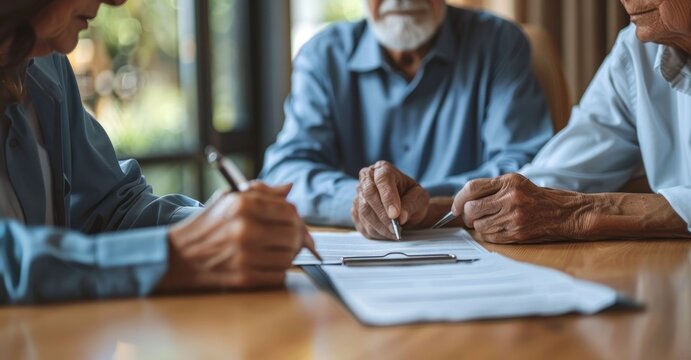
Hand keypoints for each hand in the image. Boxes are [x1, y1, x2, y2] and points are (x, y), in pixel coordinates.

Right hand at [159, 182, 309, 290]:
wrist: (178, 256)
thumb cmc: (207, 226)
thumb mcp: (228, 199)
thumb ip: (261, 192)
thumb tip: (289, 188)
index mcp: (242, 205)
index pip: (288, 210)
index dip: (295, 217)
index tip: (294, 221)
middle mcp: (245, 229)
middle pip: (293, 234)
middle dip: (297, 237)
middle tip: (291, 238)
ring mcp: (245, 256)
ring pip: (289, 257)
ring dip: (287, 255)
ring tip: (274, 250)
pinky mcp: (245, 278)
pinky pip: (279, 276)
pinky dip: (277, 271)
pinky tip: (265, 264)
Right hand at [351, 161, 429, 239]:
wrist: (406, 206)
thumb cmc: (412, 198)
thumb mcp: (419, 198)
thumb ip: (411, 204)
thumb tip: (401, 216)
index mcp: (383, 169)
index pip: (382, 179)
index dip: (388, 197)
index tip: (395, 214)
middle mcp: (367, 178)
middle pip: (368, 194)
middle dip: (382, 214)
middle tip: (395, 227)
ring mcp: (359, 193)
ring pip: (364, 211)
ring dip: (379, 226)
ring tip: (393, 233)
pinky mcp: (355, 209)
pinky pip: (361, 222)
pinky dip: (374, 231)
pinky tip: (385, 233)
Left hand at [451, 173, 587, 243]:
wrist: (566, 213)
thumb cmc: (539, 198)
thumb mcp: (517, 183)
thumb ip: (492, 188)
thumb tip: (464, 200)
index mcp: (509, 182)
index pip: (472, 188)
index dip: (459, 199)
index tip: (455, 207)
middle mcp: (510, 198)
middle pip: (471, 209)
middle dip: (467, 215)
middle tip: (471, 216)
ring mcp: (514, 217)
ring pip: (478, 225)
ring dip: (478, 226)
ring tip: (488, 221)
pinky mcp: (517, 233)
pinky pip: (490, 237)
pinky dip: (488, 234)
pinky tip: (497, 229)